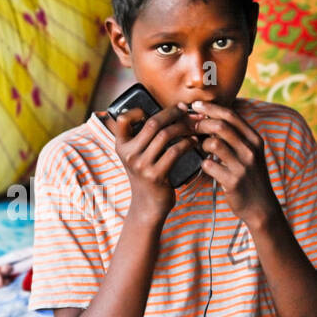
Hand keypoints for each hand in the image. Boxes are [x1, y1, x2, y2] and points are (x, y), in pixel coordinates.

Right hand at [101, 105, 195, 221]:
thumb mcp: (137, 157)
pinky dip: (187, 143)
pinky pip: (175, 151)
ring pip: (165, 135)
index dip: (138, 111)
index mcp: (121, 147)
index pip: (123, 119)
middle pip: (152, 123)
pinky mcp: (155, 175)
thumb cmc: (147, 177)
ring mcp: (141, 165)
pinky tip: (194, 141)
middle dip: (172, 113)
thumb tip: (167, 113)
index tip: (156, 110)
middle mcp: (128, 155)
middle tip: (185, 110)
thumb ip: (143, 138)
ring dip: (183, 127)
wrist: (147, 207)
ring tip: (193, 126)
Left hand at [185, 101, 279, 225]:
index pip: (230, 115)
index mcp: (255, 139)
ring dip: (201, 144)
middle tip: (190, 127)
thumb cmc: (250, 176)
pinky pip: (209, 165)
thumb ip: (235, 136)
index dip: (210, 108)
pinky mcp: (233, 181)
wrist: (261, 206)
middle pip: (220, 126)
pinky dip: (204, 164)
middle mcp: (251, 150)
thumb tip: (209, 117)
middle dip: (201, 123)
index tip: (195, 106)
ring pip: (213, 143)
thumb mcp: (250, 153)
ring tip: (201, 149)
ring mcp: (243, 166)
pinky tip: (206, 167)